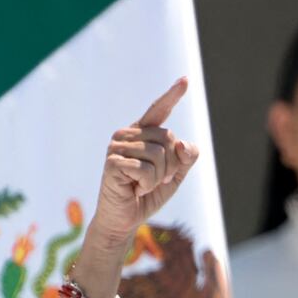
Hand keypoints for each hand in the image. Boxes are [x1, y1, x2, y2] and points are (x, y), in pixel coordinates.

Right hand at [93, 78, 200, 244]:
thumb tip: (184, 143)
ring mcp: (117, 146)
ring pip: (159, 155)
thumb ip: (185, 158)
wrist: (124, 218)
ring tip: (142, 185)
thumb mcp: (175, 175)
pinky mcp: (112, 161)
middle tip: (155, 180)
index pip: (159, 110)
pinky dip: (147, 184)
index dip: (172, 95)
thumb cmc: (148, 193)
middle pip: (169, 139)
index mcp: (143, 134)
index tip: (185, 80)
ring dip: (159, 177)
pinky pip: (146, 169)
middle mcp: (128, 134)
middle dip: (171, 166)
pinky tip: (134, 189)